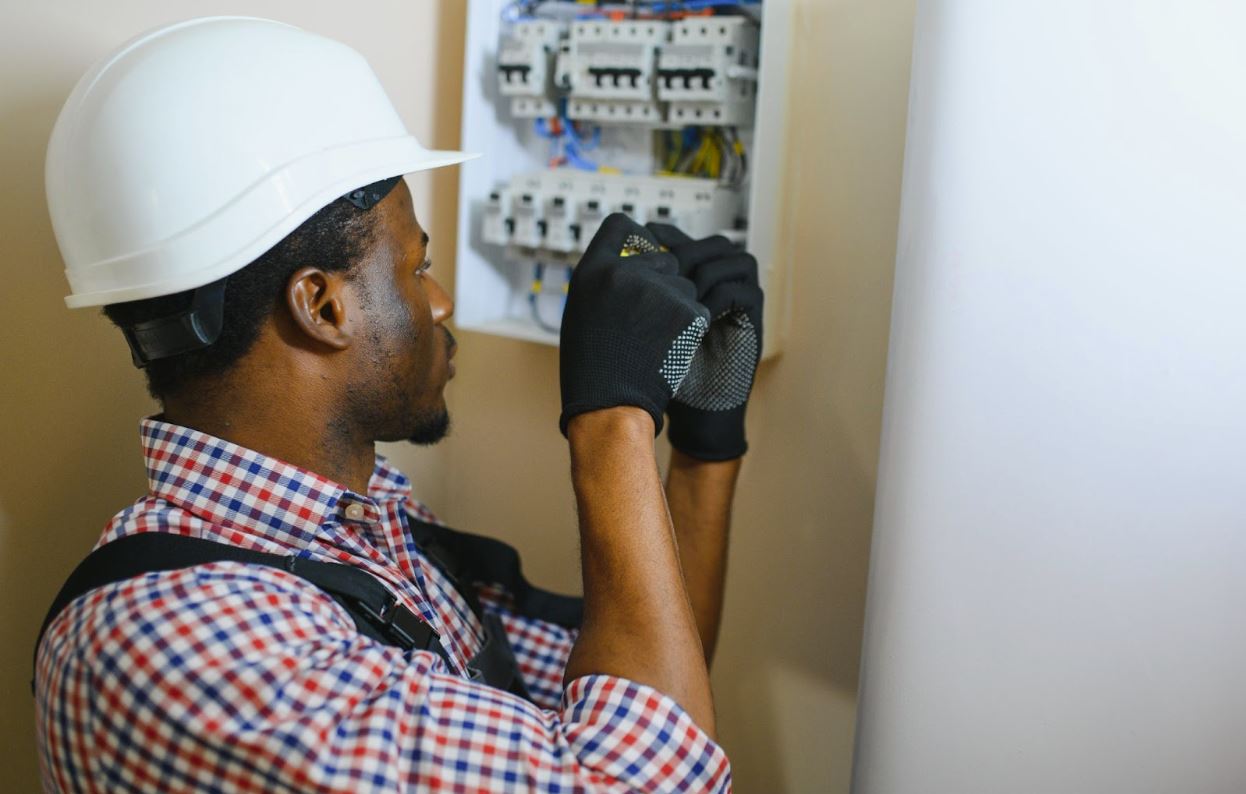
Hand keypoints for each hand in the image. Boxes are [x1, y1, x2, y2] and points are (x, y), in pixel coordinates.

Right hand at [559, 214, 710, 435]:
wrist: (610, 406)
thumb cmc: (592, 367)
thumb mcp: (583, 311)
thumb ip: (605, 281)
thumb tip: (633, 261)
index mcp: (592, 270)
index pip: (619, 225)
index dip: (636, 237)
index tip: (643, 250)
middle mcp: (624, 271)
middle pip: (663, 257)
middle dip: (664, 282)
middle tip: (649, 319)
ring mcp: (658, 289)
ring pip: (685, 286)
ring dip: (679, 307)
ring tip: (655, 340)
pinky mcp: (687, 310)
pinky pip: (699, 309)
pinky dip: (692, 328)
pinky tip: (671, 348)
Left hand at [646, 223, 762, 459]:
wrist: (688, 414)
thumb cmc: (657, 374)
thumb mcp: (637, 328)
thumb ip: (631, 297)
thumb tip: (608, 261)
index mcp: (692, 282)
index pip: (683, 239)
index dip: (664, 237)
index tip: (639, 246)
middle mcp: (720, 287)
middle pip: (713, 243)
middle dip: (685, 252)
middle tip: (661, 272)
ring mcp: (740, 302)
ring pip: (734, 259)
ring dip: (703, 273)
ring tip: (679, 295)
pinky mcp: (752, 322)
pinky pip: (743, 291)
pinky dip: (717, 298)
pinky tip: (695, 316)